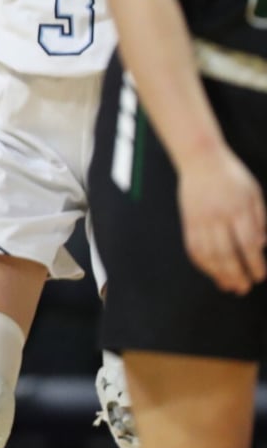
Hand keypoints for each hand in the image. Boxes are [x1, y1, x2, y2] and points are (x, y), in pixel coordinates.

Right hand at [176, 147, 266, 295]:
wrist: (200, 159)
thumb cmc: (232, 175)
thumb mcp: (254, 193)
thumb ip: (260, 219)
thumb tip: (261, 245)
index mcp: (238, 209)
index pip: (247, 243)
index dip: (254, 263)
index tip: (259, 276)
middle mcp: (218, 216)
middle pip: (226, 253)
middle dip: (235, 274)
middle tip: (243, 288)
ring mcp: (200, 219)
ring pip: (207, 253)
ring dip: (217, 273)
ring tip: (227, 285)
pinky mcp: (187, 219)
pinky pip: (192, 246)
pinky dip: (200, 262)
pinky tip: (209, 270)